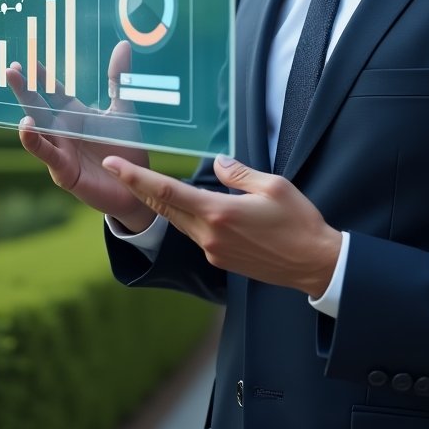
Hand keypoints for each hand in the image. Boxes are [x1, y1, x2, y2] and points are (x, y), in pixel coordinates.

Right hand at [8, 40, 154, 233]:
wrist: (135, 184)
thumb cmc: (126, 147)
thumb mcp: (124, 110)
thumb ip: (120, 79)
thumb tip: (123, 44)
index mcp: (74, 115)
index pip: (53, 91)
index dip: (41, 76)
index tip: (26, 59)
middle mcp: (62, 131)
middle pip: (38, 107)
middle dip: (24, 89)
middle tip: (10, 70)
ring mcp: (60, 150)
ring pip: (37, 132)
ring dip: (26, 116)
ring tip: (17, 98)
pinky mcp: (63, 171)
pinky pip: (47, 154)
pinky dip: (36, 141)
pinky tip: (27, 126)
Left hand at [103, 154, 341, 297]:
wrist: (314, 264)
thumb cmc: (299, 223)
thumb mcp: (273, 187)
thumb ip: (240, 174)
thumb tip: (220, 163)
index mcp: (220, 212)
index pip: (167, 191)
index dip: (137, 177)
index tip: (115, 165)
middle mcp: (209, 235)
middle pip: (164, 207)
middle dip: (138, 188)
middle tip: (118, 169)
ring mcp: (213, 251)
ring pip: (179, 221)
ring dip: (162, 203)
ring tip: (148, 184)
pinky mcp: (221, 260)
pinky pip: (197, 233)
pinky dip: (189, 217)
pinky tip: (194, 206)